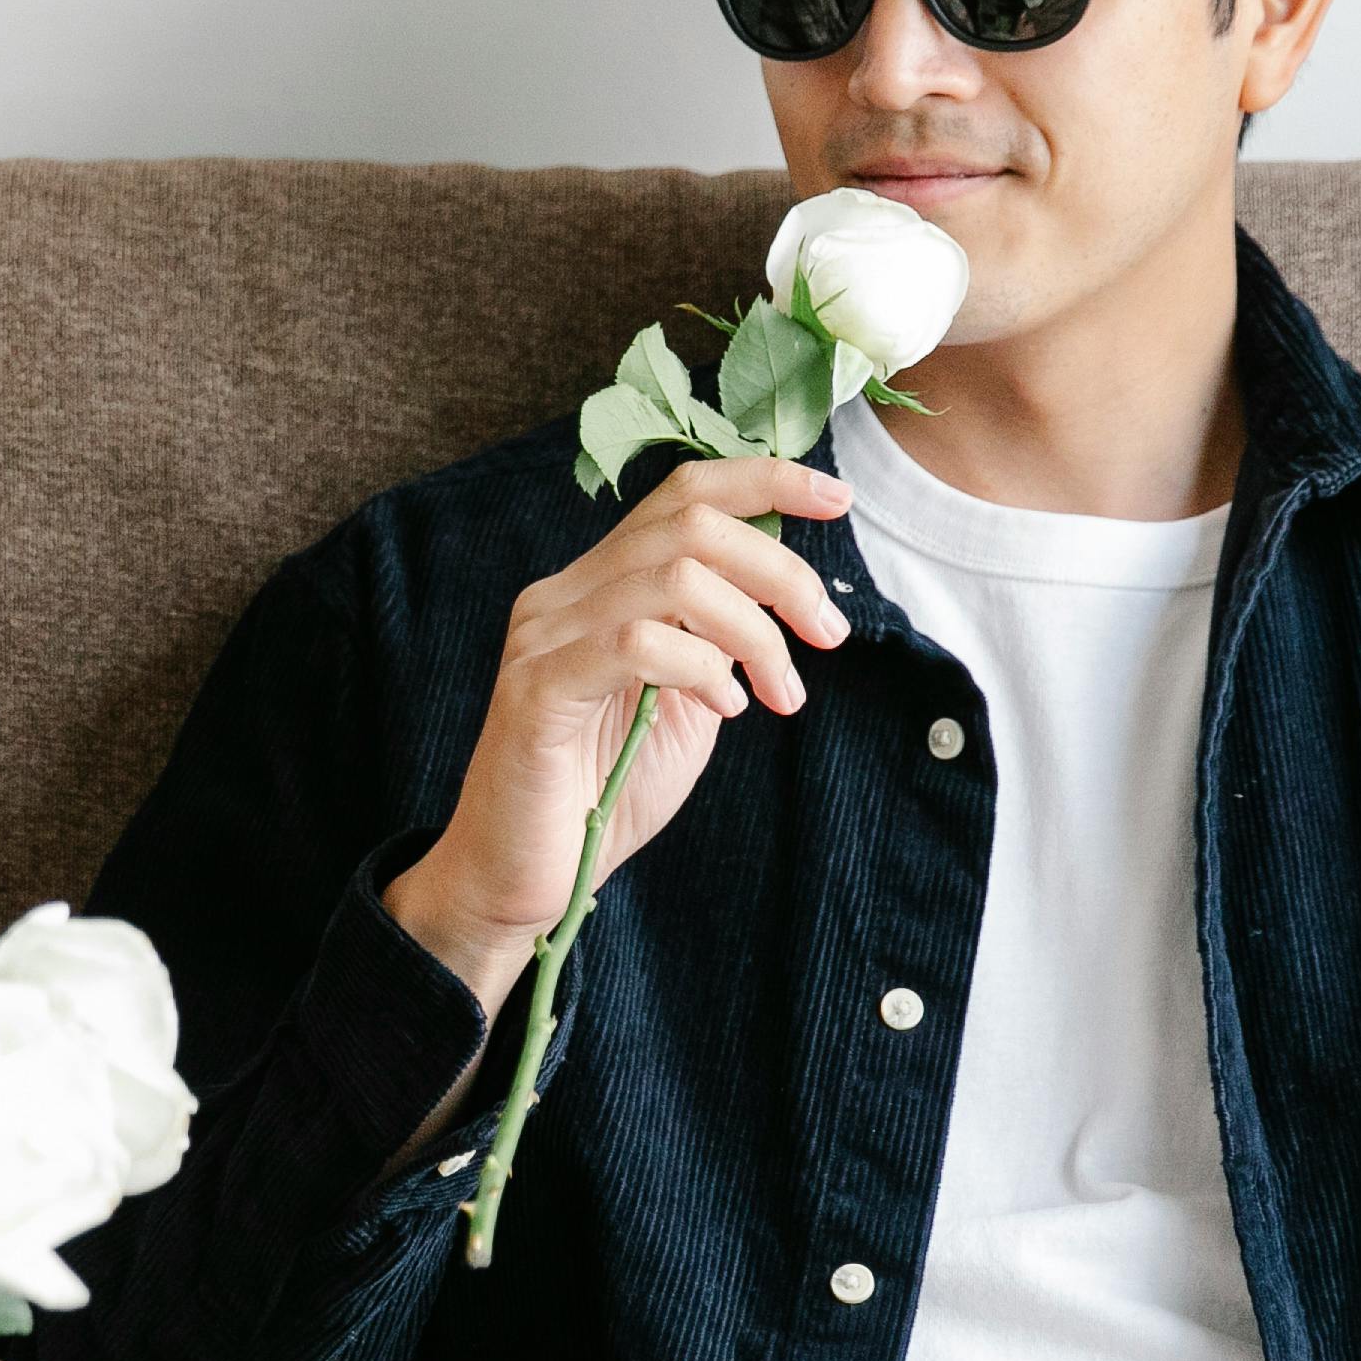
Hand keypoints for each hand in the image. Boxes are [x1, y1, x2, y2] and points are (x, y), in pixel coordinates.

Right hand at [383, 455, 852, 1013]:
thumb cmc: (602, 794)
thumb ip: (720, 643)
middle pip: (691, 523)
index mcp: (598, 586)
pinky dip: (701, 667)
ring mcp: (544, 637)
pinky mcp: (538, 690)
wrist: (520, 880)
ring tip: (780, 692)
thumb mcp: (685, 705)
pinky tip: (726, 708)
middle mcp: (565, 594)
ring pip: (675, 577)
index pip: (683, 492)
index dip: (766, 479)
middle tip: (828, 636)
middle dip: (782, 571)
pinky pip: (637, 642)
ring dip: (754, 631)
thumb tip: (785, 594)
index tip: (840, 500)